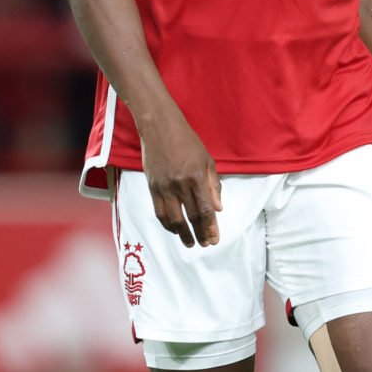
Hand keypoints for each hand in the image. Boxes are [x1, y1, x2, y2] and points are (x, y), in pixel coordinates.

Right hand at [140, 119, 221, 247]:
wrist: (159, 127)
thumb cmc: (187, 141)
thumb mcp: (207, 159)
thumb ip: (213, 185)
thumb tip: (218, 209)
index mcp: (196, 177)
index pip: (205, 209)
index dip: (210, 227)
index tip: (214, 239)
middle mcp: (179, 184)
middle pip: (191, 217)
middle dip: (200, 234)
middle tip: (205, 244)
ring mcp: (164, 187)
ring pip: (173, 219)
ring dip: (183, 234)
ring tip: (190, 243)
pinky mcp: (152, 187)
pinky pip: (159, 212)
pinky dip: (167, 224)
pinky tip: (175, 230)